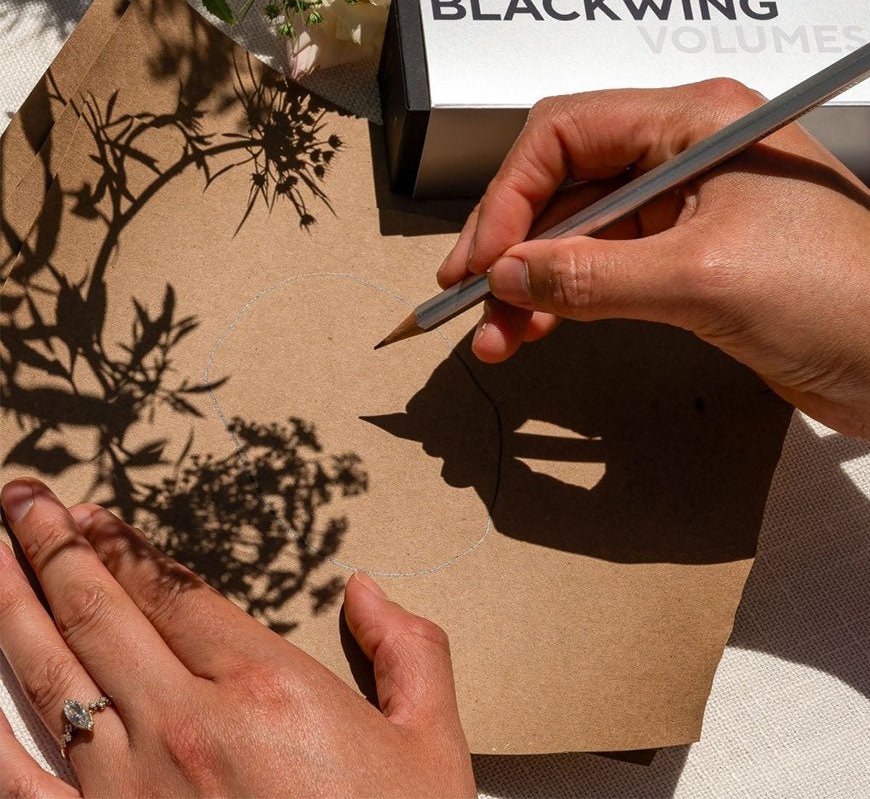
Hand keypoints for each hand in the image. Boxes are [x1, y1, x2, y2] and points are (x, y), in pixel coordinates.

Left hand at [0, 478, 474, 798]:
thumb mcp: (430, 740)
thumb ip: (408, 650)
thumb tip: (366, 589)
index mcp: (267, 687)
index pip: (176, 591)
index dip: (126, 545)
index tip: (92, 513)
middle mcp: (186, 726)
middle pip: (103, 613)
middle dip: (55, 547)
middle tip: (22, 497)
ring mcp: (130, 791)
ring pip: (52, 678)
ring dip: (12, 608)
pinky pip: (21, 786)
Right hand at [437, 78, 869, 442]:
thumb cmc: (842, 297)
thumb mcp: (703, 279)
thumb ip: (593, 276)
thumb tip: (506, 276)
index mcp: (696, 120)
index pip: (567, 133)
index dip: (510, 196)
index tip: (482, 262)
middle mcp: (686, 151)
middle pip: (566, 183)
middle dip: (514, 245)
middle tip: (471, 302)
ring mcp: (689, 207)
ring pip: (581, 232)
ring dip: (534, 282)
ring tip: (497, 338)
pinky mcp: (692, 257)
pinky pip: (608, 267)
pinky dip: (569, 298)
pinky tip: (539, 329)